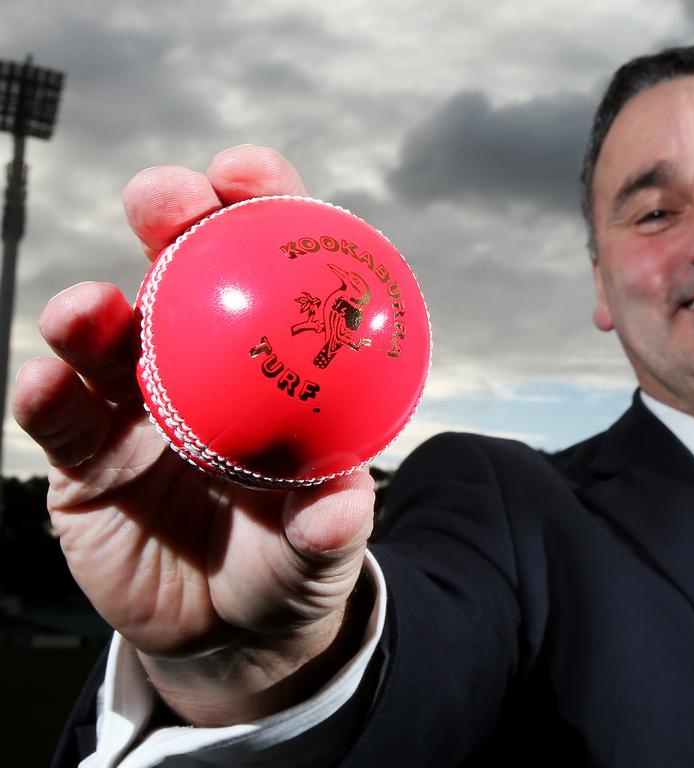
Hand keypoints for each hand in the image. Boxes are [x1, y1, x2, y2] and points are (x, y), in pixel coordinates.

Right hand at [12, 146, 375, 725]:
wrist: (231, 631)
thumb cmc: (292, 564)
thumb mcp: (324, 546)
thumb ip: (332, 525)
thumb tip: (341, 503)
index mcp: (270, 363)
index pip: (270, 265)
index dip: (260, 206)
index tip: (245, 176)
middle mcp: (200, 366)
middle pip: (181, 272)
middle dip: (170, 221)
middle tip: (165, 201)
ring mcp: (134, 407)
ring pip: (105, 337)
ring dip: (90, 311)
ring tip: (89, 311)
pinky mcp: (82, 458)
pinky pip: (59, 419)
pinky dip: (47, 396)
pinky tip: (47, 384)